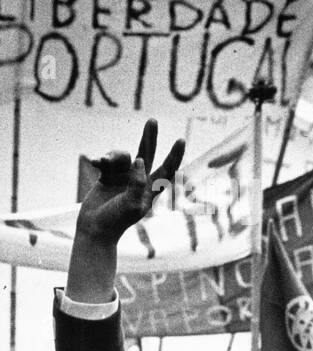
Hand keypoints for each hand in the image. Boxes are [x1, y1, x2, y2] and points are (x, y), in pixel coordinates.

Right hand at [76, 119, 184, 244]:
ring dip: (113, 155)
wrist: (95, 229)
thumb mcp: (132, 204)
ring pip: (122, 156)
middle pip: (147, 154)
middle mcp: (139, 181)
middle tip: (152, 120)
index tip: (181, 139)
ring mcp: (123, 178)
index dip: (175, 155)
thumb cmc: (116, 220)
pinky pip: (107, 161)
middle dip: (149, 137)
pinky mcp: (108, 177)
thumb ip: (138, 183)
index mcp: (151, 189)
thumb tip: (140, 160)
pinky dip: (102, 159)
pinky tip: (94, 162)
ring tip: (103, 161)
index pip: (167, 169)